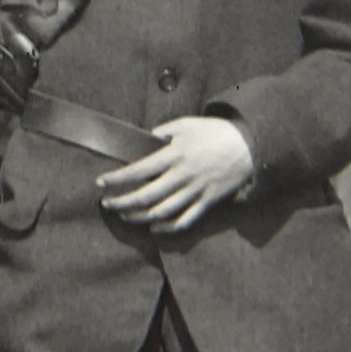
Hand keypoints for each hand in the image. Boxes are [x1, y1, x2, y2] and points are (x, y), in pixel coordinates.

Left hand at [96, 114, 257, 231]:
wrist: (248, 145)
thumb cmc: (215, 132)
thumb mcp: (187, 124)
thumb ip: (164, 131)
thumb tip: (146, 139)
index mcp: (174, 155)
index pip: (138, 170)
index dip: (117, 179)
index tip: (101, 182)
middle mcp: (182, 175)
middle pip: (145, 196)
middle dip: (121, 202)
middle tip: (107, 203)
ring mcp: (195, 191)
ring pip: (162, 212)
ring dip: (139, 217)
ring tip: (125, 214)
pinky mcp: (207, 202)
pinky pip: (185, 220)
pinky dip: (167, 227)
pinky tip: (154, 227)